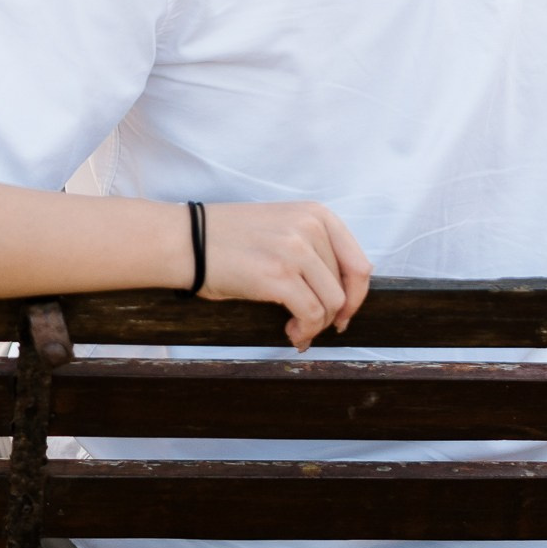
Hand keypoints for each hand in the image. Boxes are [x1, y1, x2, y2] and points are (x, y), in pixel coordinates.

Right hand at [199, 200, 370, 349]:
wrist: (187, 241)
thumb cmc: (229, 239)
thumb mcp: (282, 227)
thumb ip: (315, 248)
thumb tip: (345, 293)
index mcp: (316, 214)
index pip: (359, 263)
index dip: (357, 296)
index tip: (343, 313)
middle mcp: (310, 228)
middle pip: (345, 288)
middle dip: (332, 315)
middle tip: (311, 327)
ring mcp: (295, 250)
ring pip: (332, 304)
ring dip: (317, 326)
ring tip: (297, 330)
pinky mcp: (278, 275)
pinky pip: (311, 314)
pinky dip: (305, 331)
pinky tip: (291, 334)